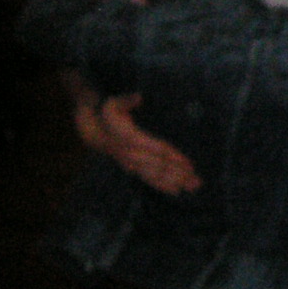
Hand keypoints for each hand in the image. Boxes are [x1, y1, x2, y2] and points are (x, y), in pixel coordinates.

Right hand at [75, 91, 202, 194]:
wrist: (90, 129)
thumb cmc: (106, 113)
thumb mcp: (112, 103)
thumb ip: (125, 101)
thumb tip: (138, 97)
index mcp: (129, 138)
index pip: (156, 149)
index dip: (173, 157)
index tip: (189, 163)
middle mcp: (130, 154)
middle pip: (158, 166)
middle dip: (178, 174)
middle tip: (197, 182)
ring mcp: (131, 163)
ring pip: (154, 175)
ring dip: (174, 181)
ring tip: (192, 187)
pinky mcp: (132, 168)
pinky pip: (147, 178)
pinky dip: (161, 185)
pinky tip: (176, 191)